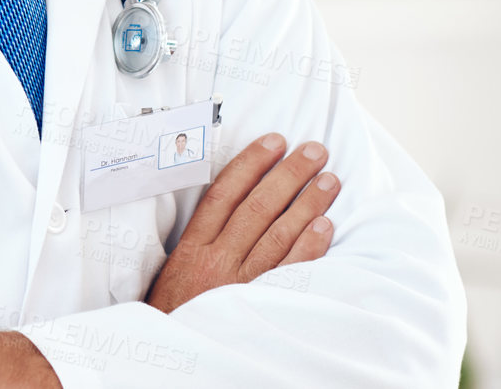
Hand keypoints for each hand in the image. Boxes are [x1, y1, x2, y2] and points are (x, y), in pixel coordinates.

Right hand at [146, 132, 339, 312]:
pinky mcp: (257, 305)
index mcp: (192, 247)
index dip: (250, 164)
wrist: (170, 358)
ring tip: (329, 180)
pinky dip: (308, 247)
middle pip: (257, 206)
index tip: (274, 142)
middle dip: (288, 174)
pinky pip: (288, 271)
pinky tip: (325, 226)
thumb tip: (229, 205)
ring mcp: (238, 283)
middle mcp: (216, 259)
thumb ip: (199, 242)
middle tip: (314, 150)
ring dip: (306, 203)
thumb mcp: (172, 271)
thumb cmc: (172, 314)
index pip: (224, 193)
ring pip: (277, 233)